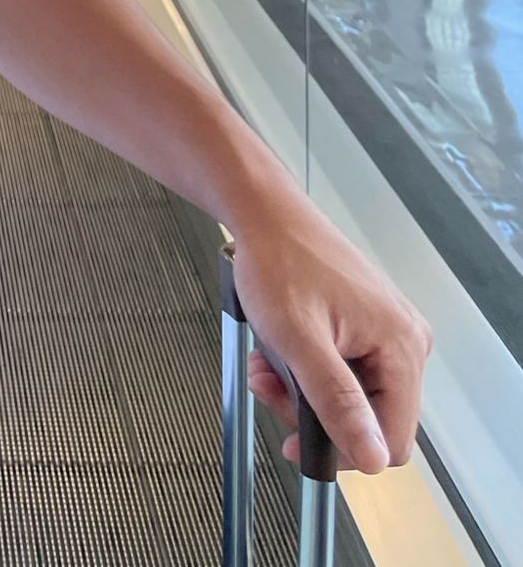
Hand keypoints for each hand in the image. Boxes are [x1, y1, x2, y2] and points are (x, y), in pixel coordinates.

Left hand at [232, 190, 432, 474]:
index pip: (393, 439)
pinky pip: (345, 367)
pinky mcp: (367, 322)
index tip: (297, 438)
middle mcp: (405, 338)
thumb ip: (338, 402)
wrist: (264, 213)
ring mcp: (387, 329)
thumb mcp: (300, 341)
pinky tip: (280, 350)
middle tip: (272, 387)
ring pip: (352, 394)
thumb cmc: (279, 260)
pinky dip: (309, 367)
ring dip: (305, 390)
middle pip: (370, 417)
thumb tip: (372, 457)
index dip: (344, 449)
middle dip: (314, 412)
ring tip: (269, 364)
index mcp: (402, 345)